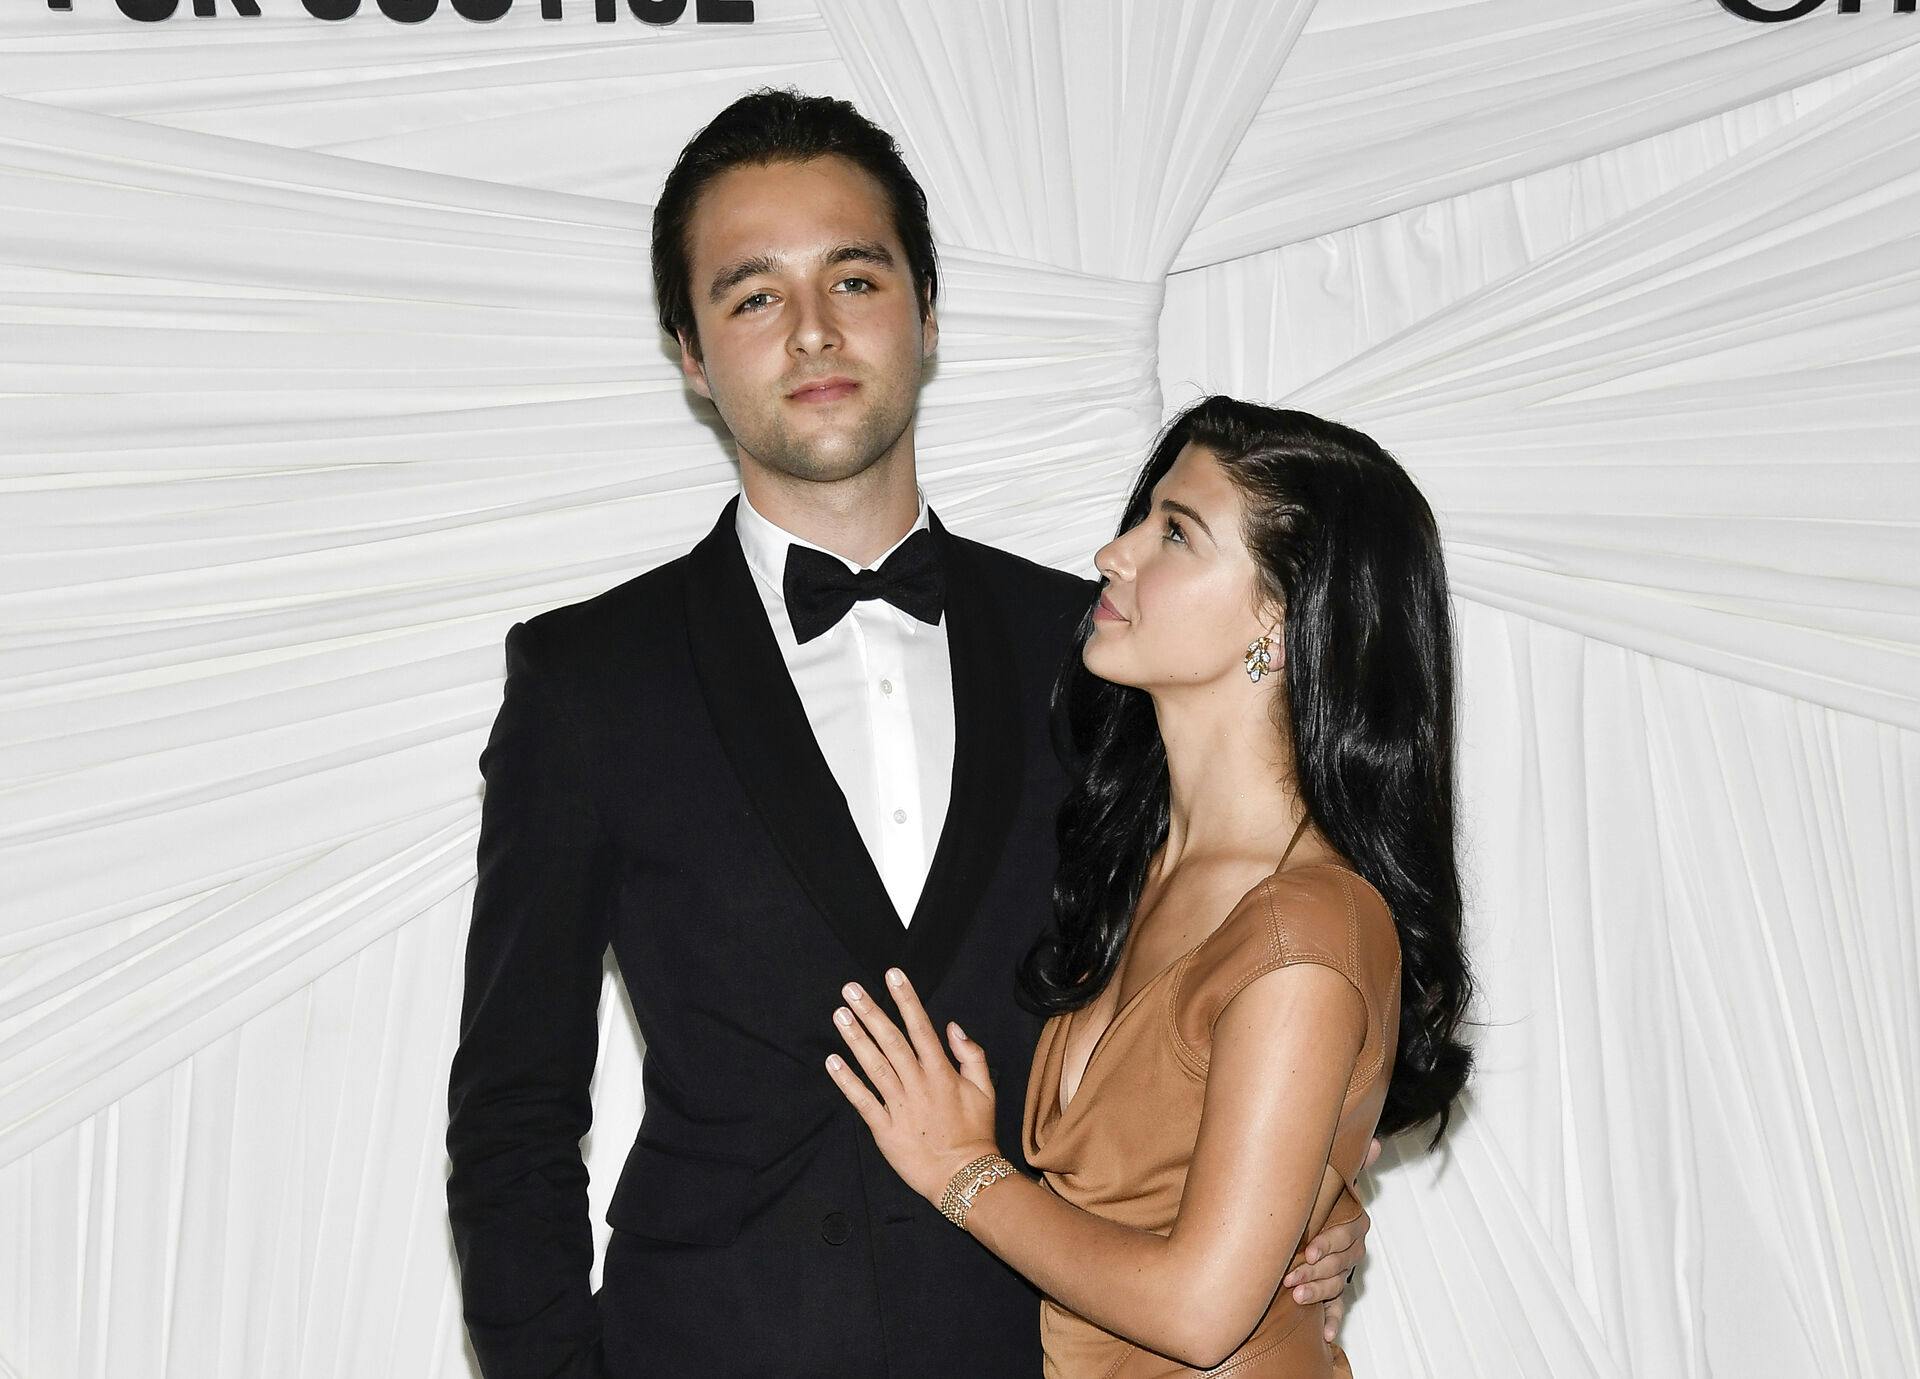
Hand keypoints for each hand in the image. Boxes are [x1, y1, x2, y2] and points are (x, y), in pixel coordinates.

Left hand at [825, 968, 1000, 1201]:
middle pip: (891, 1041)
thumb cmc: (975, 1133)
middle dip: (870, 1012)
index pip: (920, 1027)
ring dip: (855, 1039)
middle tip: (851, 989)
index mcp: (940, 1072)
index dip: (905, 999)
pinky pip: (862, 1100)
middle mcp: (917, 1084)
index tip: (892, 975)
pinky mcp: (884, 1128)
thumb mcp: (985, 1090)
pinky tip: (832, 1061)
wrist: (963, 1176)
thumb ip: (971, 1055)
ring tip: (839, 1015)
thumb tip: (953, 1026)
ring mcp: (899, 1105)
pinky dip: (846, 1081)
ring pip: (874, 1065)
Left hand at [1281, 1136, 1381, 1341]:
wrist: (1308, 1216)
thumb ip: (1353, 1163)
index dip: (1328, 1244)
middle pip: (1338, 1265)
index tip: (1308, 1251)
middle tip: (1290, 1277)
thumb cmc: (1321, 1197)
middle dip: (1314, 1272)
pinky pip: (1338, 1307)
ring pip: (1335, 1285)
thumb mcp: (1332, 1179)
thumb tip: (1375, 1140)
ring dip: (1318, 1294)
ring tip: (1296, 1297)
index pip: (1345, 1237)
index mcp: (1350, 1224)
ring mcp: (1341, 1271)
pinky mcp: (1334, 1290)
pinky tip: (1327, 1335)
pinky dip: (1334, 1321)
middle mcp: (1349, 1249)